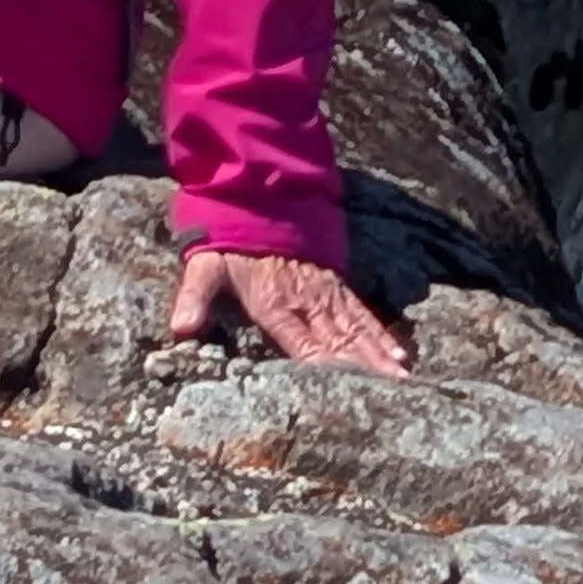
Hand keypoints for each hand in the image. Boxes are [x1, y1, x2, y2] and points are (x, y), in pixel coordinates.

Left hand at [168, 239, 412, 372]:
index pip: (305, 346)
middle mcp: (306, 301)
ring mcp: (324, 292)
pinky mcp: (334, 283)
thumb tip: (178, 328)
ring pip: (357, 328)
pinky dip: (380, 332)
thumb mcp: (205, 264)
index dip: (328, 367)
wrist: (259, 194)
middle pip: (341, 341)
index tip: (351, 387)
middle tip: (395, 388)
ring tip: (403, 374)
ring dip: (380, 352)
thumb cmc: (230, 236)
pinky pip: (362, 312)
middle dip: (368, 366)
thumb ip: (194, 295)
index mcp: (276, 304)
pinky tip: (398, 350)